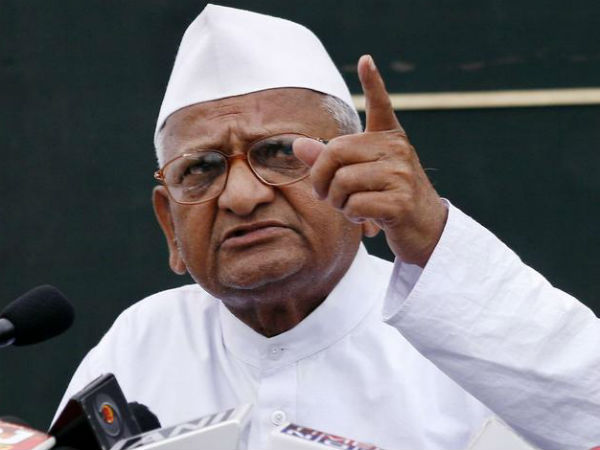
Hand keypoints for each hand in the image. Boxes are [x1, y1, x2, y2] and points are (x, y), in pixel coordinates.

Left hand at [293, 55, 447, 266]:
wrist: (426, 229)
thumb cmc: (388, 198)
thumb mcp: (360, 176)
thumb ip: (331, 161)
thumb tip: (297, 145)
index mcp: (389, 139)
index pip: (381, 105)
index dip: (373, 83)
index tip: (365, 60)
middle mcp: (397, 150)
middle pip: (335, 152)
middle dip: (320, 178)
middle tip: (324, 193)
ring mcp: (400, 175)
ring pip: (341, 182)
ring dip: (336, 202)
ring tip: (350, 206)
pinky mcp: (399, 202)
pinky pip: (354, 204)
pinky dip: (351, 215)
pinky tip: (365, 218)